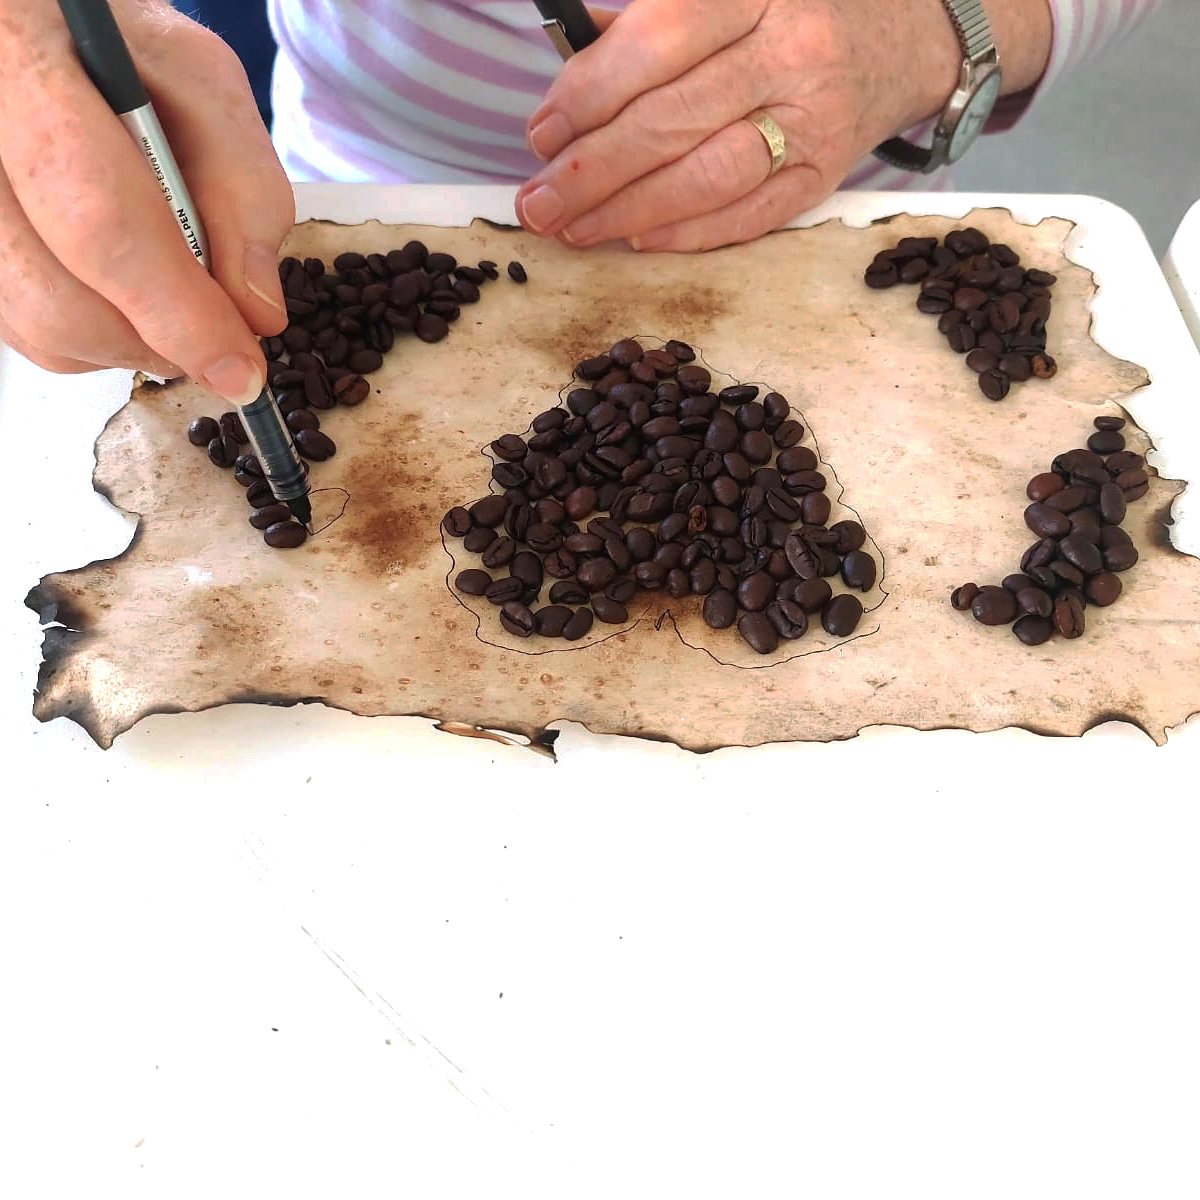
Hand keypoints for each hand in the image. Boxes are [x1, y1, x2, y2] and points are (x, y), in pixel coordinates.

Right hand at [0, 1, 293, 401]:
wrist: (41, 27)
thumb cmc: (123, 50)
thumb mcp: (203, 87)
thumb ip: (245, 190)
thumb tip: (256, 314)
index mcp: (22, 67)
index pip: (101, 223)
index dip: (180, 314)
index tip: (240, 368)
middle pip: (58, 300)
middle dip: (158, 342)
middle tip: (216, 340)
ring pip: (35, 327)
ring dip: (126, 343)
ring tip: (168, 301)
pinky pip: (19, 325)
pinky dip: (87, 332)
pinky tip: (114, 286)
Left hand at [515, 0, 968, 252]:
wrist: (900, 37)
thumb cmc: (794, 10)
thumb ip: (651, 22)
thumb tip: (570, 68)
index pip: (655, 43)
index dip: (588, 95)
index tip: (542, 134)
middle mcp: (789, 52)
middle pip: (669, 121)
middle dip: (590, 171)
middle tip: (538, 202)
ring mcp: (812, 120)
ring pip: (704, 177)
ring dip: (627, 211)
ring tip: (572, 229)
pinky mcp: (823, 176)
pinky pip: (746, 216)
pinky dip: (685, 232)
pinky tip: (636, 237)